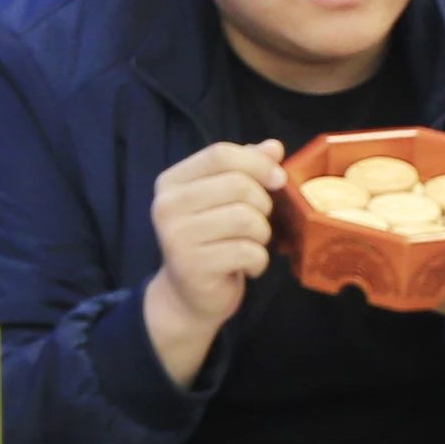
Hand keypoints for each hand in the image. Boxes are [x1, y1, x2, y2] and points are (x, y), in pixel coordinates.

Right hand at [143, 140, 285, 385]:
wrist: (188, 297)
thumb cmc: (211, 241)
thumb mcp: (224, 200)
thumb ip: (246, 170)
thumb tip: (273, 146)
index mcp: (172, 182)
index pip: (220, 153)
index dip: (257, 162)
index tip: (277, 179)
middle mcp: (167, 206)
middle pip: (238, 184)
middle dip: (263, 204)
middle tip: (258, 223)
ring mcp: (177, 237)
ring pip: (247, 219)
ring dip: (262, 234)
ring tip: (251, 245)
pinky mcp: (193, 267)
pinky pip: (248, 252)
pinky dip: (258, 261)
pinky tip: (246, 266)